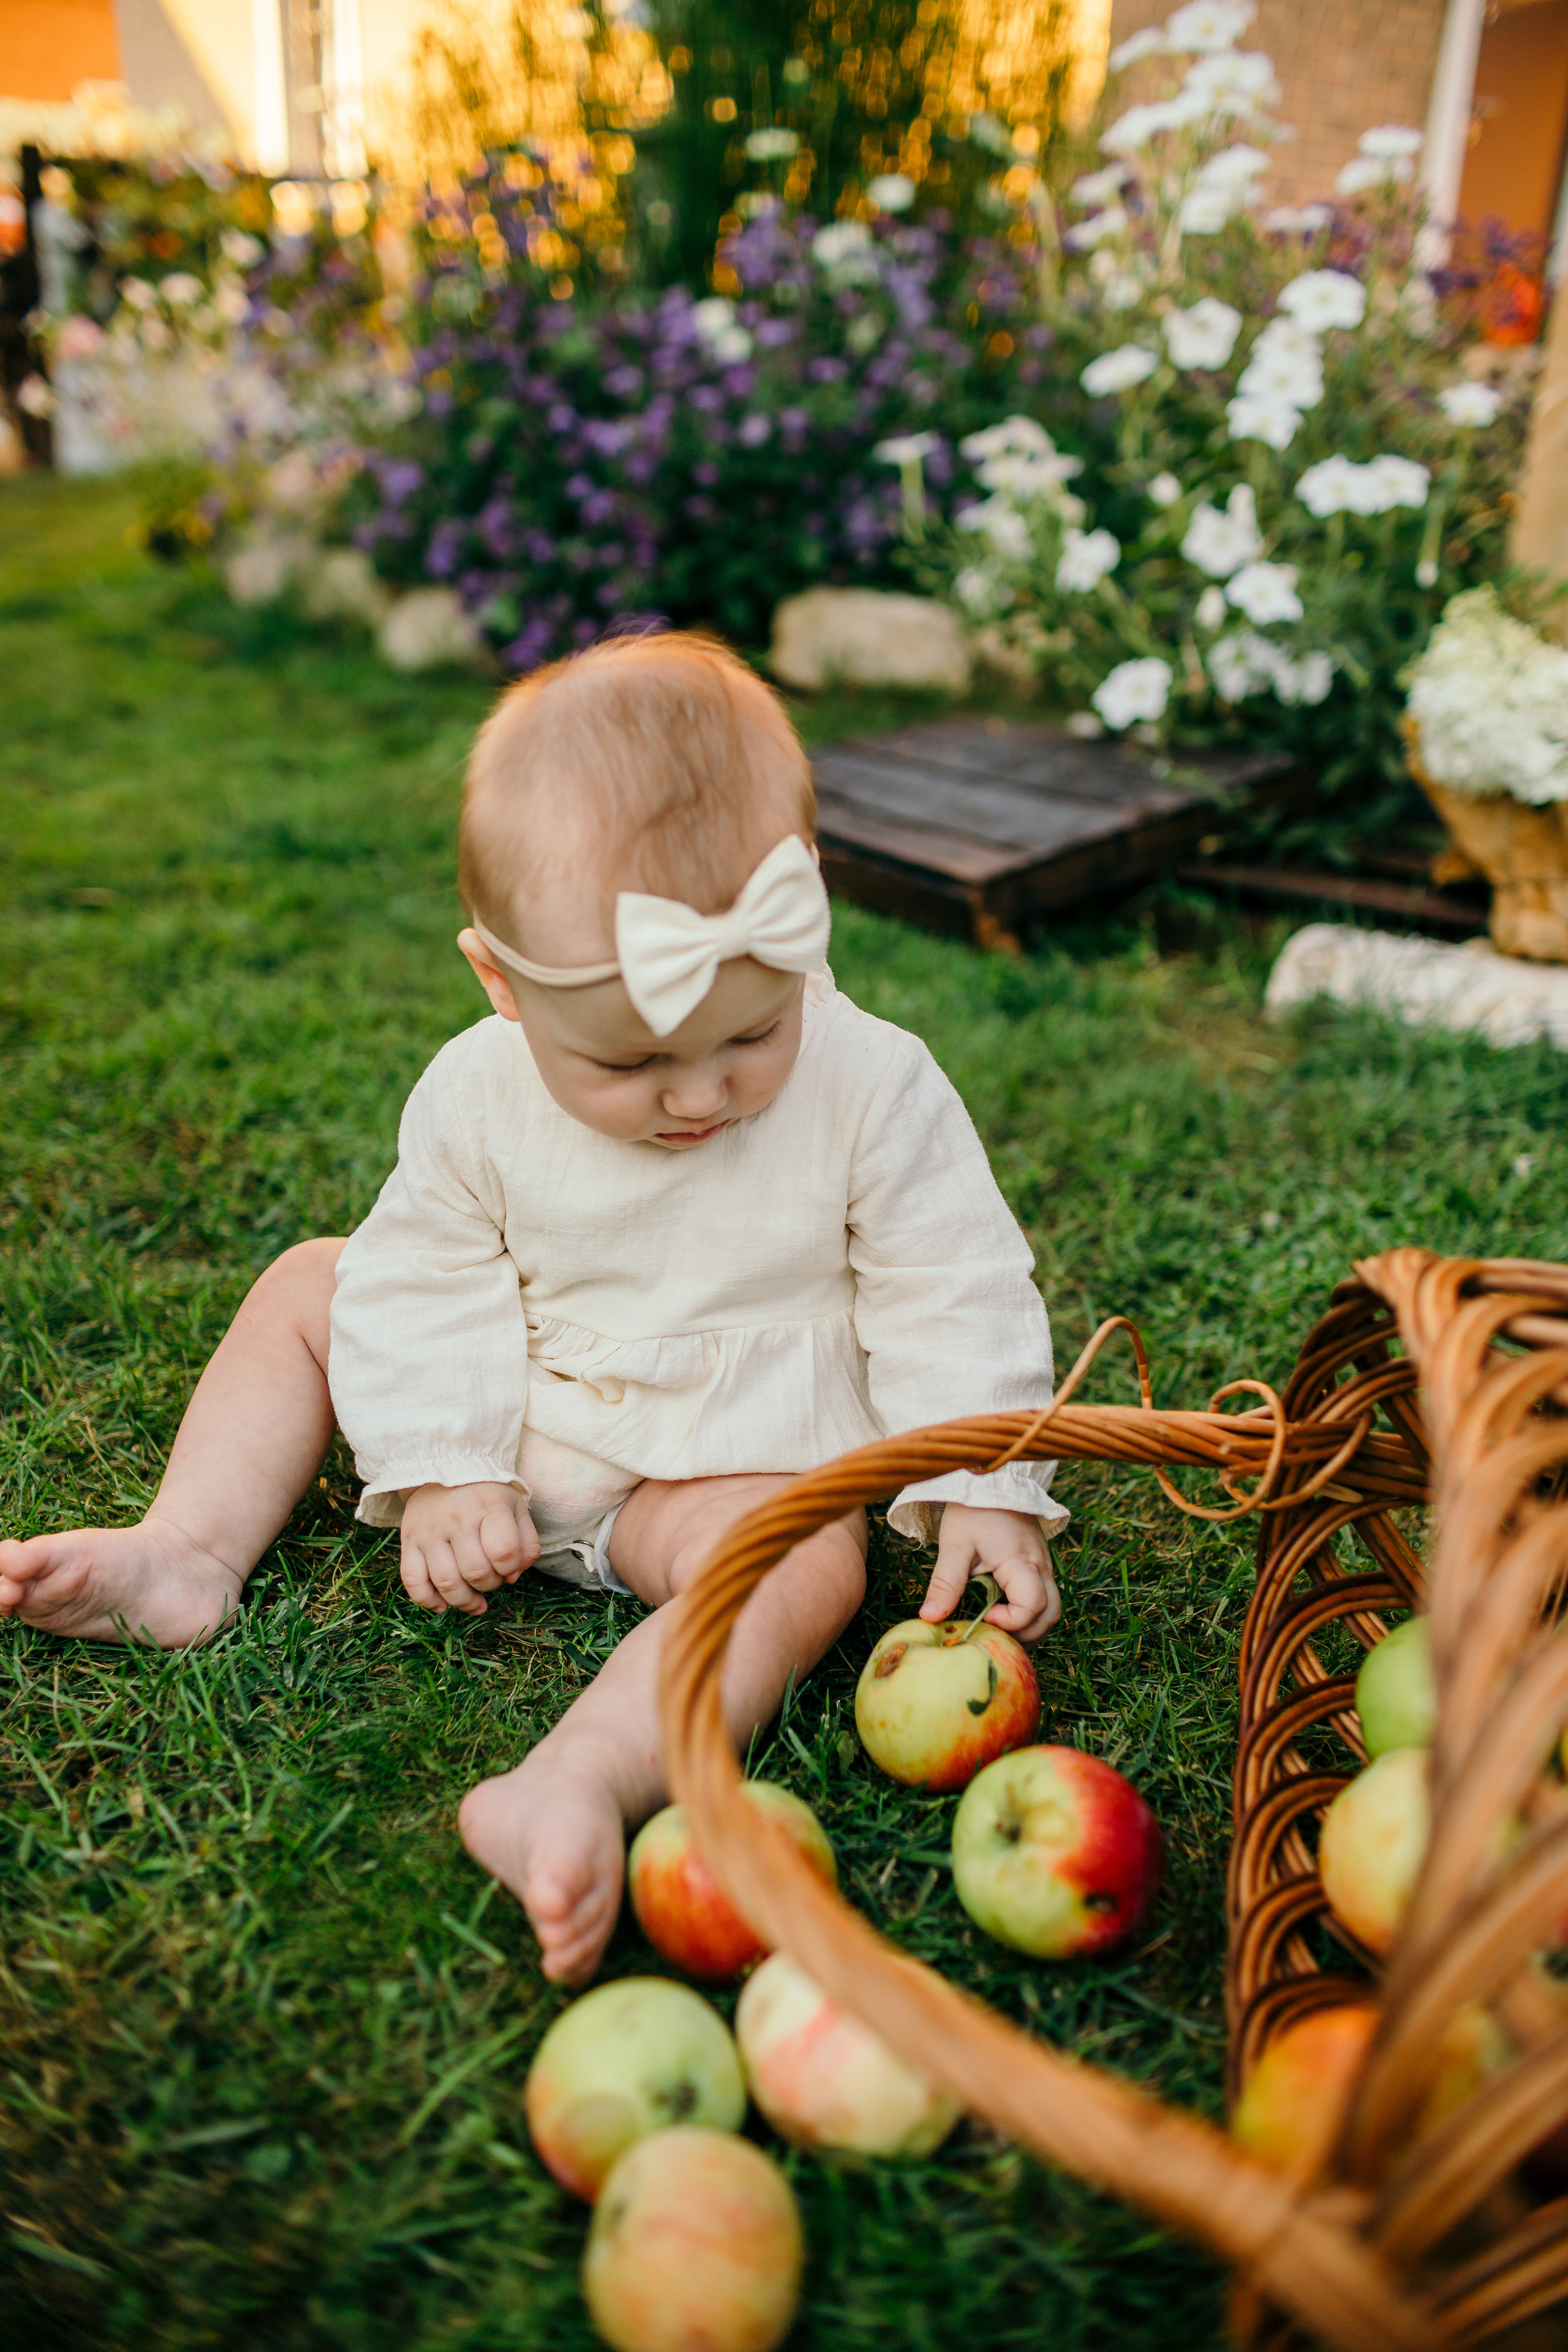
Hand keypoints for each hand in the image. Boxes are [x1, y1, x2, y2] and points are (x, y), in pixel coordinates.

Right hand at [399, 1481, 539, 1615]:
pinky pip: (412, 1580)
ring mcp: (429, 1532)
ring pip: (446, 1582)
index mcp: (489, 1507)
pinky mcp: (408, 1541)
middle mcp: (457, 1520)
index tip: (508, 1566)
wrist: (443, 1466)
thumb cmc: (485, 1493)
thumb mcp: (515, 1507)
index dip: (510, 1568)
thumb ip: (526, 1543)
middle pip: (475, 1572)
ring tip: (474, 1601)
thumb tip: (513, 1577)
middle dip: (489, 1585)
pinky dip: (427, 1600)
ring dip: (463, 1600)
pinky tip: (442, 1604)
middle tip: (490, 1578)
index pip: (503, 1551)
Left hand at [918, 1505, 1059, 1643]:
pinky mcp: (1041, 1563)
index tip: (985, 1615)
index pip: (1032, 1606)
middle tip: (995, 1632)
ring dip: (1031, 1625)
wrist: (991, 1480)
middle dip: (1026, 1633)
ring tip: (1000, 1627)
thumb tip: (929, 1618)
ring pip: (1053, 1608)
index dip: (1010, 1621)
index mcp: (1020, 1561)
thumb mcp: (954, 1545)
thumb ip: (945, 1583)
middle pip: (1051, 1615)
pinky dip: (1031, 1612)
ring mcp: (1045, 1565)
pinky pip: (1046, 1596)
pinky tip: (1005, 1611)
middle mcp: (1040, 1566)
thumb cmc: (972, 1510)